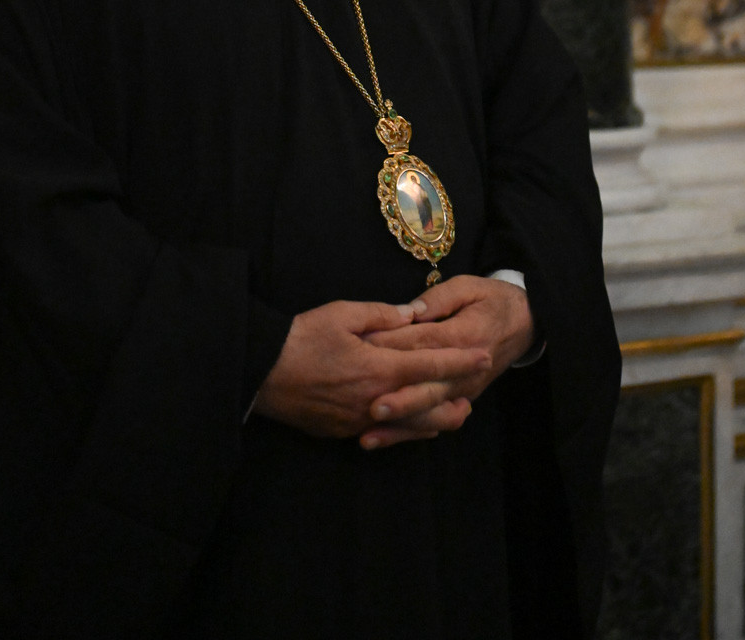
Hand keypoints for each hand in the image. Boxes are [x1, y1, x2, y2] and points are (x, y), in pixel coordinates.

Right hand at [253, 298, 485, 444]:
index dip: (460, 361)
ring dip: (438, 418)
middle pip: (429, 404)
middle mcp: (375, 399)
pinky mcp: (344, 431)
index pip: (429, 364)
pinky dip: (408, 427)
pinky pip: (386, 432)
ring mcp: (360, 420)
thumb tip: (412, 314)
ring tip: (457, 411)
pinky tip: (416, 423)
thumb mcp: (342, 313)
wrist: (261, 373)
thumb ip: (382, 314)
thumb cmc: (301, 337)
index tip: (484, 355)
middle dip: (457, 394)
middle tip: (479, 386)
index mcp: (378, 367)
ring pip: (411, 426)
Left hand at [359, 276, 534, 447]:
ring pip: (430, 411)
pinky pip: (435, 421)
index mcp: (463, 336)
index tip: (363, 351)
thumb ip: (439, 298)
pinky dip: (409, 433)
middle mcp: (465, 370)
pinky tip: (383, 440)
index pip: (423, 343)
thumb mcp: (468, 286)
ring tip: (371, 434)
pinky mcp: (462, 399)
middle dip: (400, 399)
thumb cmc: (491, 300)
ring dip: (400, 424)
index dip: (393, 347)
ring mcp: (464, 389)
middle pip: (428, 387)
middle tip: (371, 407)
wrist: (526, 322)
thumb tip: (411, 311)